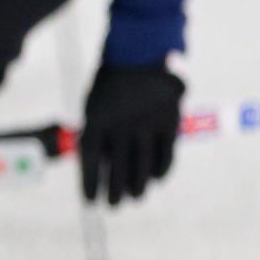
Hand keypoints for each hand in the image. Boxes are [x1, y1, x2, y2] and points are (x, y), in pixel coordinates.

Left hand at [80, 62, 184, 205]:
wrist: (139, 52)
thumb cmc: (110, 83)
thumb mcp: (93, 105)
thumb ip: (94, 134)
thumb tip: (98, 168)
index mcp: (96, 120)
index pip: (90, 161)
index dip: (90, 184)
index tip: (90, 203)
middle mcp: (121, 125)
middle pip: (117, 169)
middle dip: (115, 191)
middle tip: (114, 207)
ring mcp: (147, 124)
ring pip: (142, 166)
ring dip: (138, 186)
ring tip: (134, 199)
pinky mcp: (169, 122)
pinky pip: (166, 154)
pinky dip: (161, 170)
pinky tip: (155, 180)